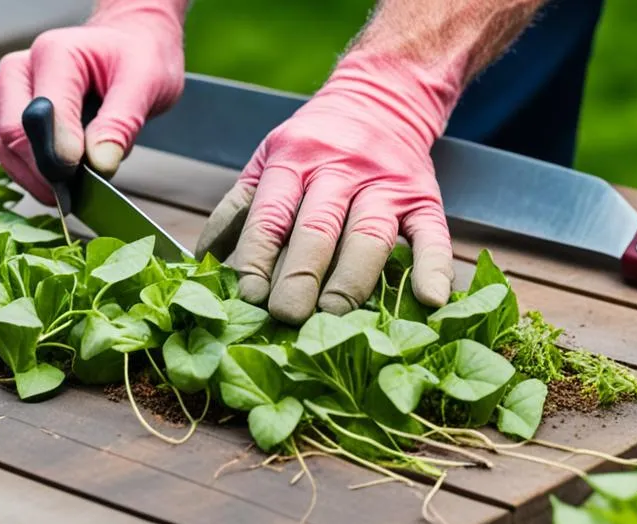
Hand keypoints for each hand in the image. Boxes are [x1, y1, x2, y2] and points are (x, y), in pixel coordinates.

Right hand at [0, 2, 186, 203]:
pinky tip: (60, 183)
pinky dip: (33, 176)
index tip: (86, 177)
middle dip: (45, 172)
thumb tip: (99, 164)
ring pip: (5, 150)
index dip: (60, 155)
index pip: (42, 115)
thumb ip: (120, 124)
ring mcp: (7, 92)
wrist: (125, 46)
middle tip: (79, 191)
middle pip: (13, 134)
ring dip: (37, 179)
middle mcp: (20, 69)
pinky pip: (9, 155)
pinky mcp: (7, 114)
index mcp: (54, 54)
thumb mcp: (144, 84)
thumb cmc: (134, 59)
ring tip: (73, 189)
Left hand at [196, 52, 460, 324]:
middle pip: (318, 228)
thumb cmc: (314, 142)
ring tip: (334, 316)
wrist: (382, 94)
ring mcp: (384, 183)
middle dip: (301, 276)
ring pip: (369, 234)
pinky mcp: (423, 197)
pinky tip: (430, 300)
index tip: (250, 297)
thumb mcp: (269, 160)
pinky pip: (432, 234)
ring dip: (352, 280)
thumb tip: (203, 262)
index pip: (272, 216)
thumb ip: (238, 209)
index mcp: (293, 160)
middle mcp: (339, 169)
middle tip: (287, 316)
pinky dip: (433, 268)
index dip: (259, 258)